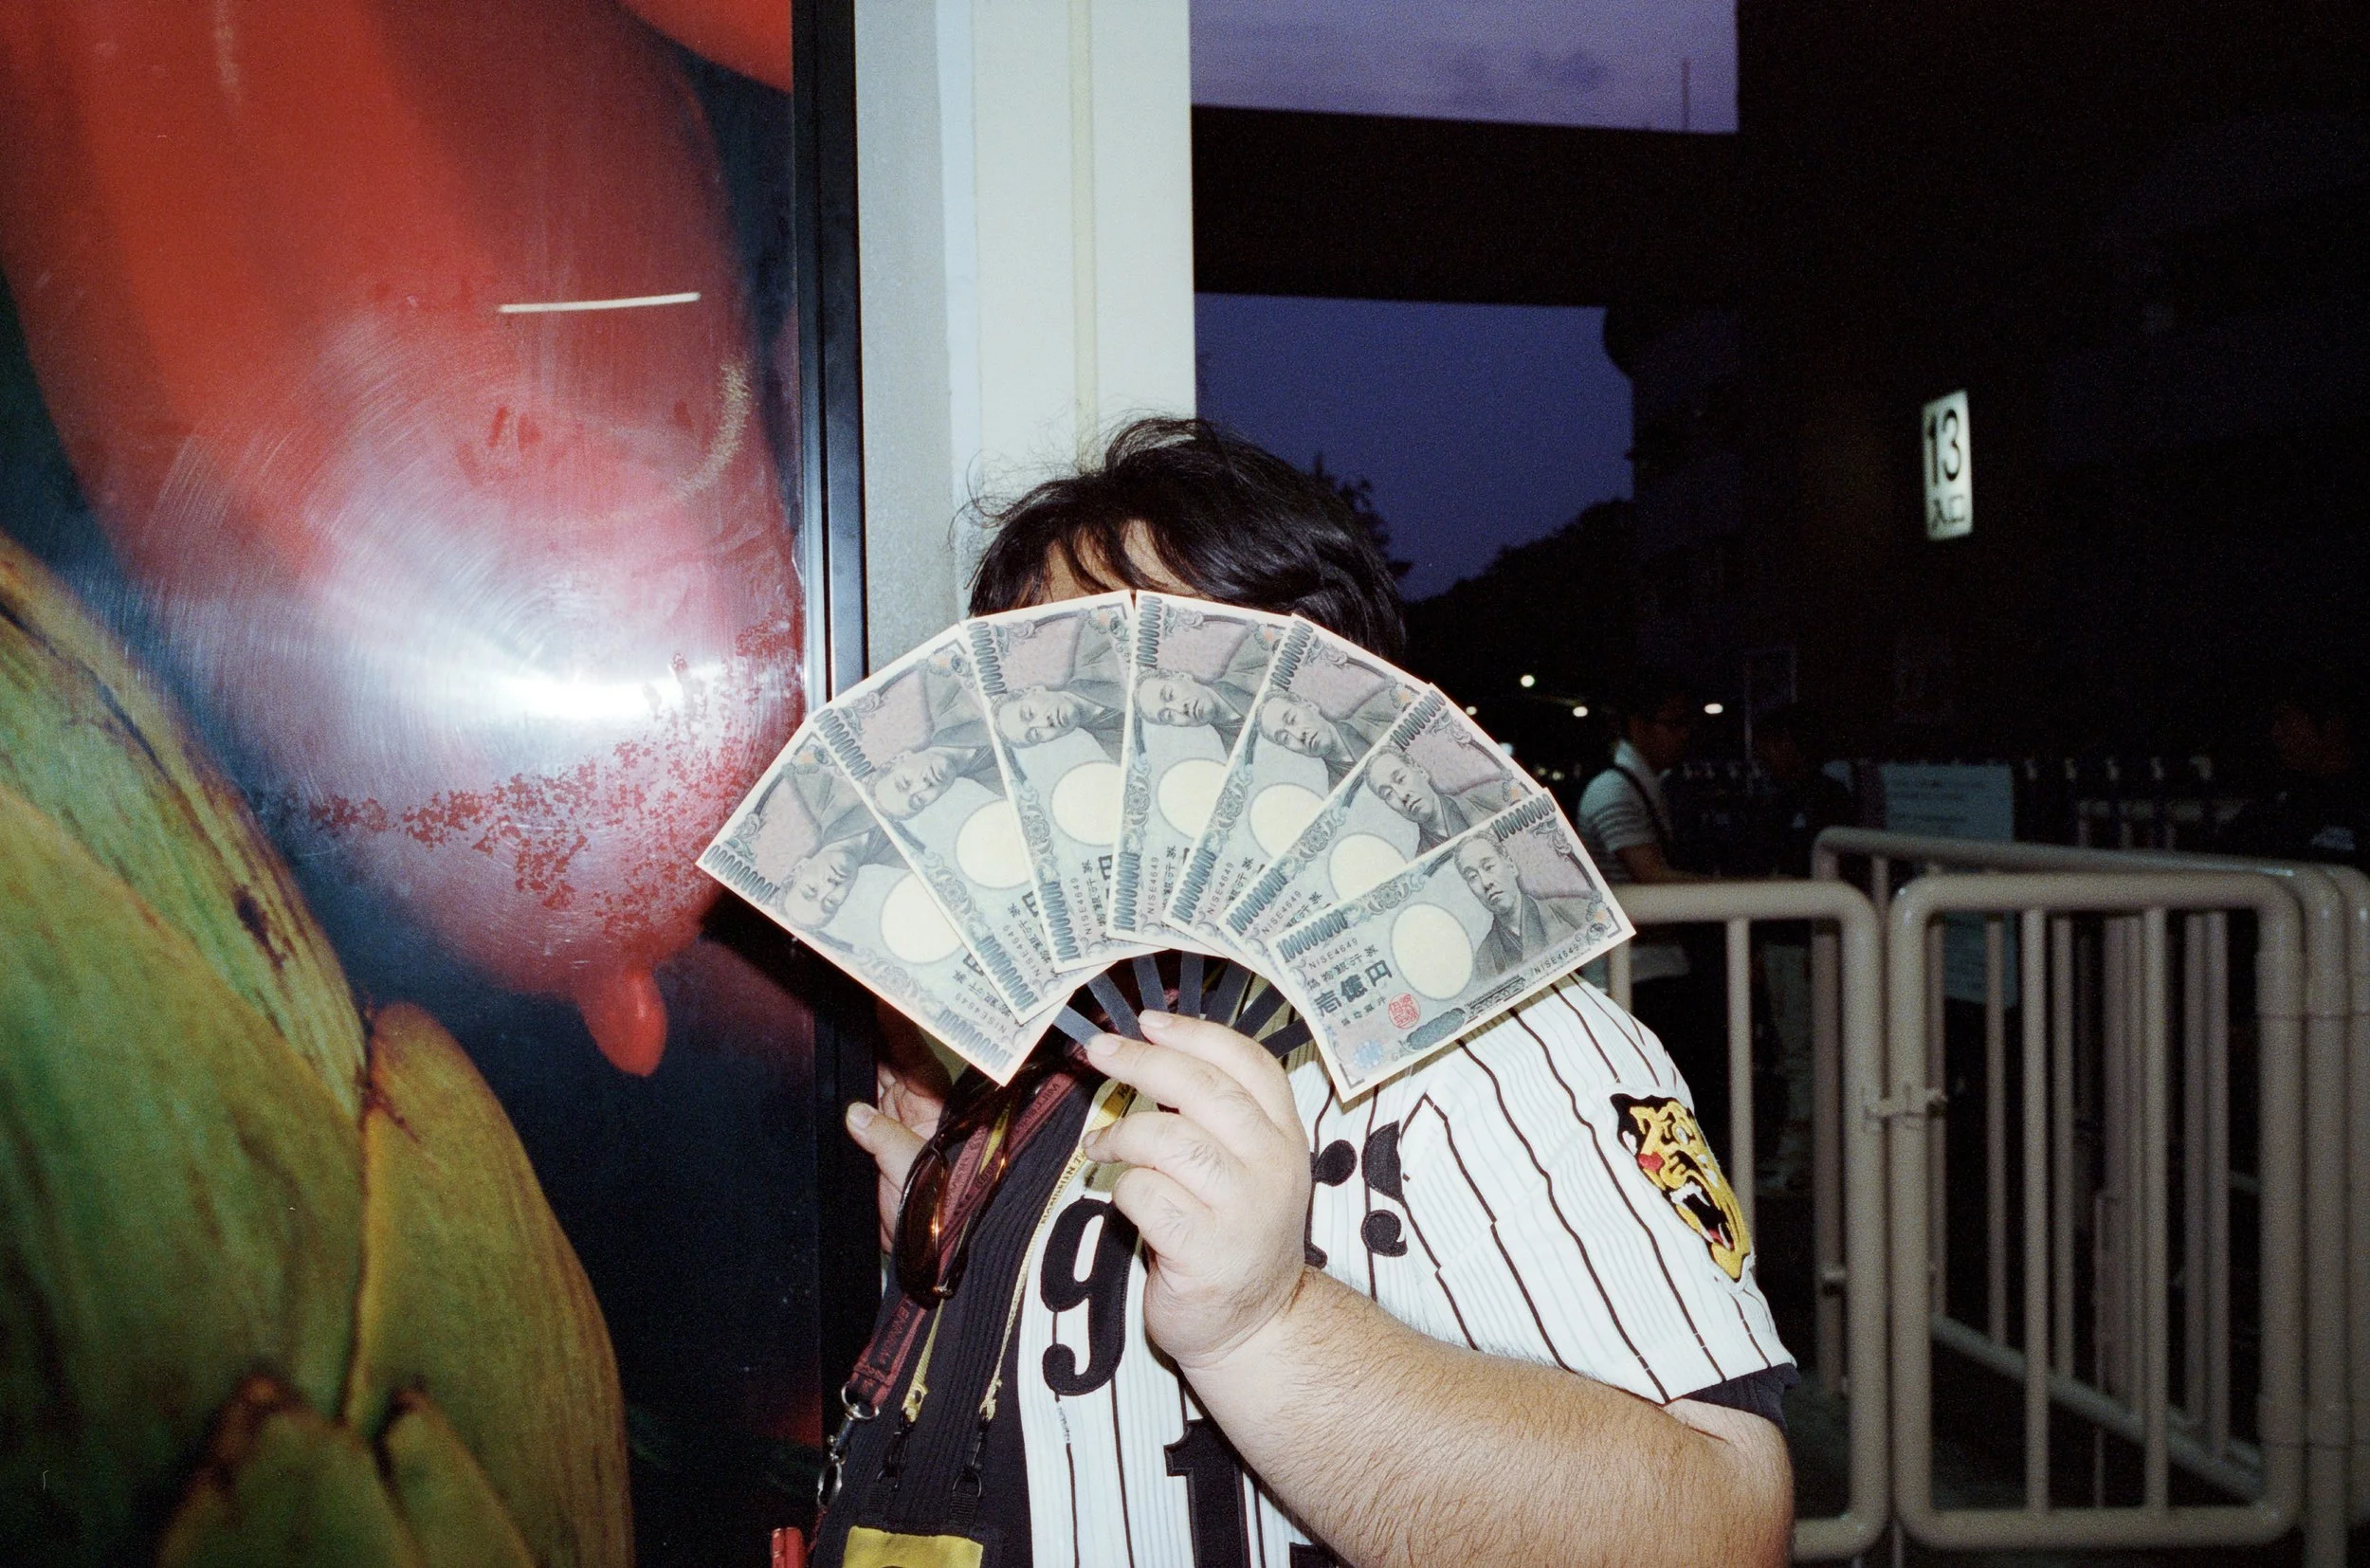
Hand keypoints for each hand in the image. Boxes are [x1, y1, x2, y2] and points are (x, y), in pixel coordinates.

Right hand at [844, 1003, 952, 1250]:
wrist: (925, 1257)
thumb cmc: (940, 1212)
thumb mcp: (915, 1169)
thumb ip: (884, 1136)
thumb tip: (854, 1112)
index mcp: (932, 1103)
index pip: (912, 1049)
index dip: (895, 1019)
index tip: (877, 990)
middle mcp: (911, 1107)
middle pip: (882, 1058)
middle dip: (862, 1033)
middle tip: (838, 1002)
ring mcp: (888, 1124)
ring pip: (863, 1081)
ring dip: (847, 1062)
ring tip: (825, 1027)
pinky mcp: (868, 1146)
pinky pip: (850, 1113)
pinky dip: (835, 1099)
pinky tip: (818, 1079)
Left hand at [1080, 1011, 1310, 1373]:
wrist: (1255, 1326)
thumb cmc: (1234, 1235)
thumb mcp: (1249, 1167)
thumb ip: (1217, 1117)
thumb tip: (1149, 1053)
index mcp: (1286, 1137)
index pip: (1249, 1064)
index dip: (1195, 1034)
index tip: (1149, 1022)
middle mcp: (1272, 1167)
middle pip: (1204, 1090)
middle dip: (1142, 1062)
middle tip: (1099, 1051)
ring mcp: (1243, 1211)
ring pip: (1169, 1139)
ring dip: (1121, 1133)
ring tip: (1100, 1145)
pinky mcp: (1205, 1251)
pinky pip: (1146, 1194)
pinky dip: (1123, 1188)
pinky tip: (1124, 1197)